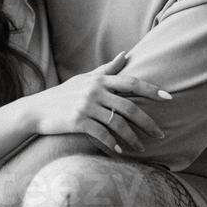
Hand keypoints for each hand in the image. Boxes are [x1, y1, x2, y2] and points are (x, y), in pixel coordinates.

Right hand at [30, 53, 170, 154]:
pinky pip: (102, 134)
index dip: (152, 90)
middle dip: (148, 122)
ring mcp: (86, 106)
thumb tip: (125, 54)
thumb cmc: (63, 94)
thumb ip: (106, 69)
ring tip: (142, 147)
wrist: (37, 109)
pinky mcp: (78, 121)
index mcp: (100, 80)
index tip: (169, 98)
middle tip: (161, 134)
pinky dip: (113, 144)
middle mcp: (95, 91)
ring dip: (133, 138)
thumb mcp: (84, 79)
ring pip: (118, 123)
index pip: (131, 83)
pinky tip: (121, 151)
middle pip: (129, 107)